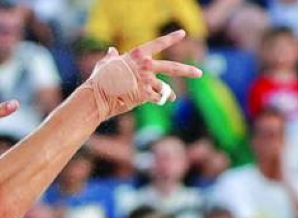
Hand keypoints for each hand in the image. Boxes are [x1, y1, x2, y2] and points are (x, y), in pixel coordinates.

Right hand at [85, 31, 202, 120]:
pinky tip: (159, 102)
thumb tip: (111, 51)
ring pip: (165, 88)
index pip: (158, 44)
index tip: (183, 34)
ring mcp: (147, 82)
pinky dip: (158, 101)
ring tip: (172, 98)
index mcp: (138, 55)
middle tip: (200, 73)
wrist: (97, 97)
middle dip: (187, 70)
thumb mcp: (105, 64)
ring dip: (169, 94)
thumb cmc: (100, 80)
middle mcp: (146, 66)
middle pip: (172, 68)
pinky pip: (157, 99)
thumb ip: (112, 57)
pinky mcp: (145, 96)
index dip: (171, 38)